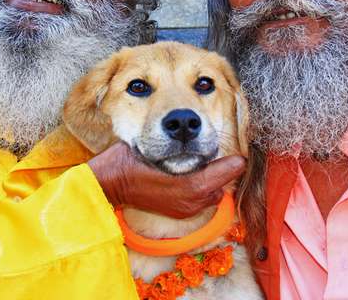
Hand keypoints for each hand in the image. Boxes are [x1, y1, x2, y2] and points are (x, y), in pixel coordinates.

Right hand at [88, 141, 245, 218]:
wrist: (108, 184)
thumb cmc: (130, 162)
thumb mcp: (156, 146)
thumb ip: (184, 145)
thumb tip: (200, 136)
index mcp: (193, 187)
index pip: (228, 172)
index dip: (234, 160)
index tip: (238, 151)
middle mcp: (193, 201)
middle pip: (224, 183)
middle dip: (224, 169)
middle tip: (220, 153)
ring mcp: (186, 209)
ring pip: (214, 193)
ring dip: (214, 179)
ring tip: (205, 162)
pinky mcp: (178, 212)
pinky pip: (202, 200)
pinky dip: (203, 188)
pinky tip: (192, 174)